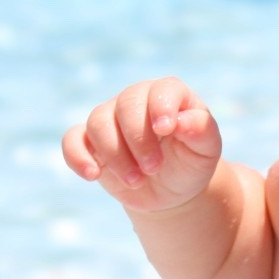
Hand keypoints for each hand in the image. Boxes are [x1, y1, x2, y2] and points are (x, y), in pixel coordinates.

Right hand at [62, 77, 222, 213]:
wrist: (171, 189)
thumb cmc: (192, 162)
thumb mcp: (206, 150)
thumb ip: (201, 130)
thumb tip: (182, 121)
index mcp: (168, 96)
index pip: (162, 89)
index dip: (161, 107)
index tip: (166, 131)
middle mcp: (136, 101)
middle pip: (126, 104)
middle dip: (138, 140)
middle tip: (154, 168)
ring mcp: (110, 119)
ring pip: (98, 122)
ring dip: (115, 155)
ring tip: (136, 181)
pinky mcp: (90, 142)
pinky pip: (72, 140)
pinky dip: (77, 156)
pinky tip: (93, 175)